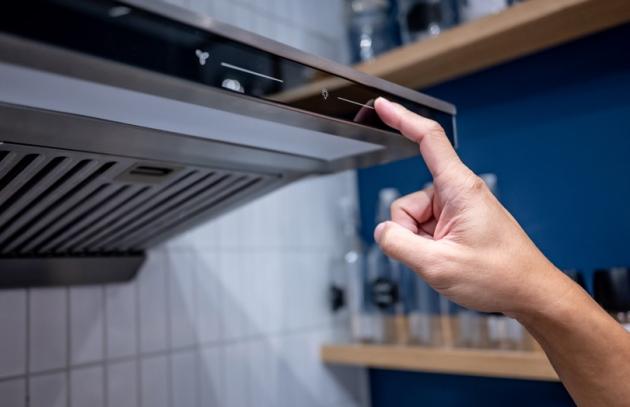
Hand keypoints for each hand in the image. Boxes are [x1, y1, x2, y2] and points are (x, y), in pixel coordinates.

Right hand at [373, 97, 575, 316]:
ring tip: (445, 259)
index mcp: (459, 189)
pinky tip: (447, 259)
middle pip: (408, 202)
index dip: (402, 119)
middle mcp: (458, 193)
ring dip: (419, 242)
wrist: (529, 293)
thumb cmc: (499, 276)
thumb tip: (382, 231)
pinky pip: (426, 229)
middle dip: (408, 231)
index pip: (428, 140)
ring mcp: (458, 208)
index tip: (383, 106)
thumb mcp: (438, 266)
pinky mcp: (458, 222)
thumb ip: (398, 244)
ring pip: (414, 219)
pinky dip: (428, 246)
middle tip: (431, 255)